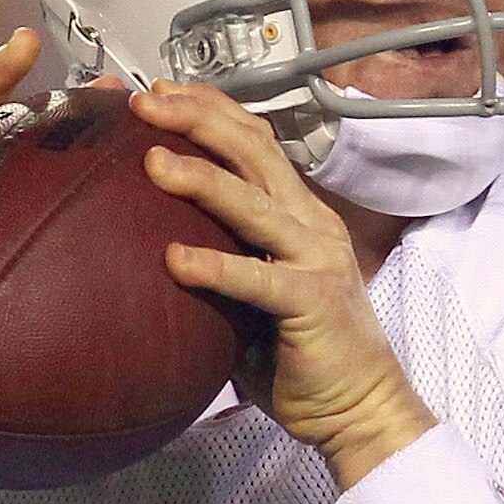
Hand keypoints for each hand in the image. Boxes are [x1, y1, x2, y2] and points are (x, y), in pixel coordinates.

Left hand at [134, 79, 436, 485]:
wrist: (361, 410)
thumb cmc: (302, 358)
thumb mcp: (256, 295)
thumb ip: (224, 260)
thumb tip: (150, 247)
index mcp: (299, 215)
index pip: (254, 142)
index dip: (208, 109)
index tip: (156, 93)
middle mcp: (310, 225)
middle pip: (253, 151)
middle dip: (196, 119)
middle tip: (142, 105)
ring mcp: (316, 260)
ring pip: (255, 202)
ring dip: (203, 177)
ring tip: (153, 161)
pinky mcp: (312, 302)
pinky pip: (258, 278)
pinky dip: (216, 266)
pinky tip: (175, 260)